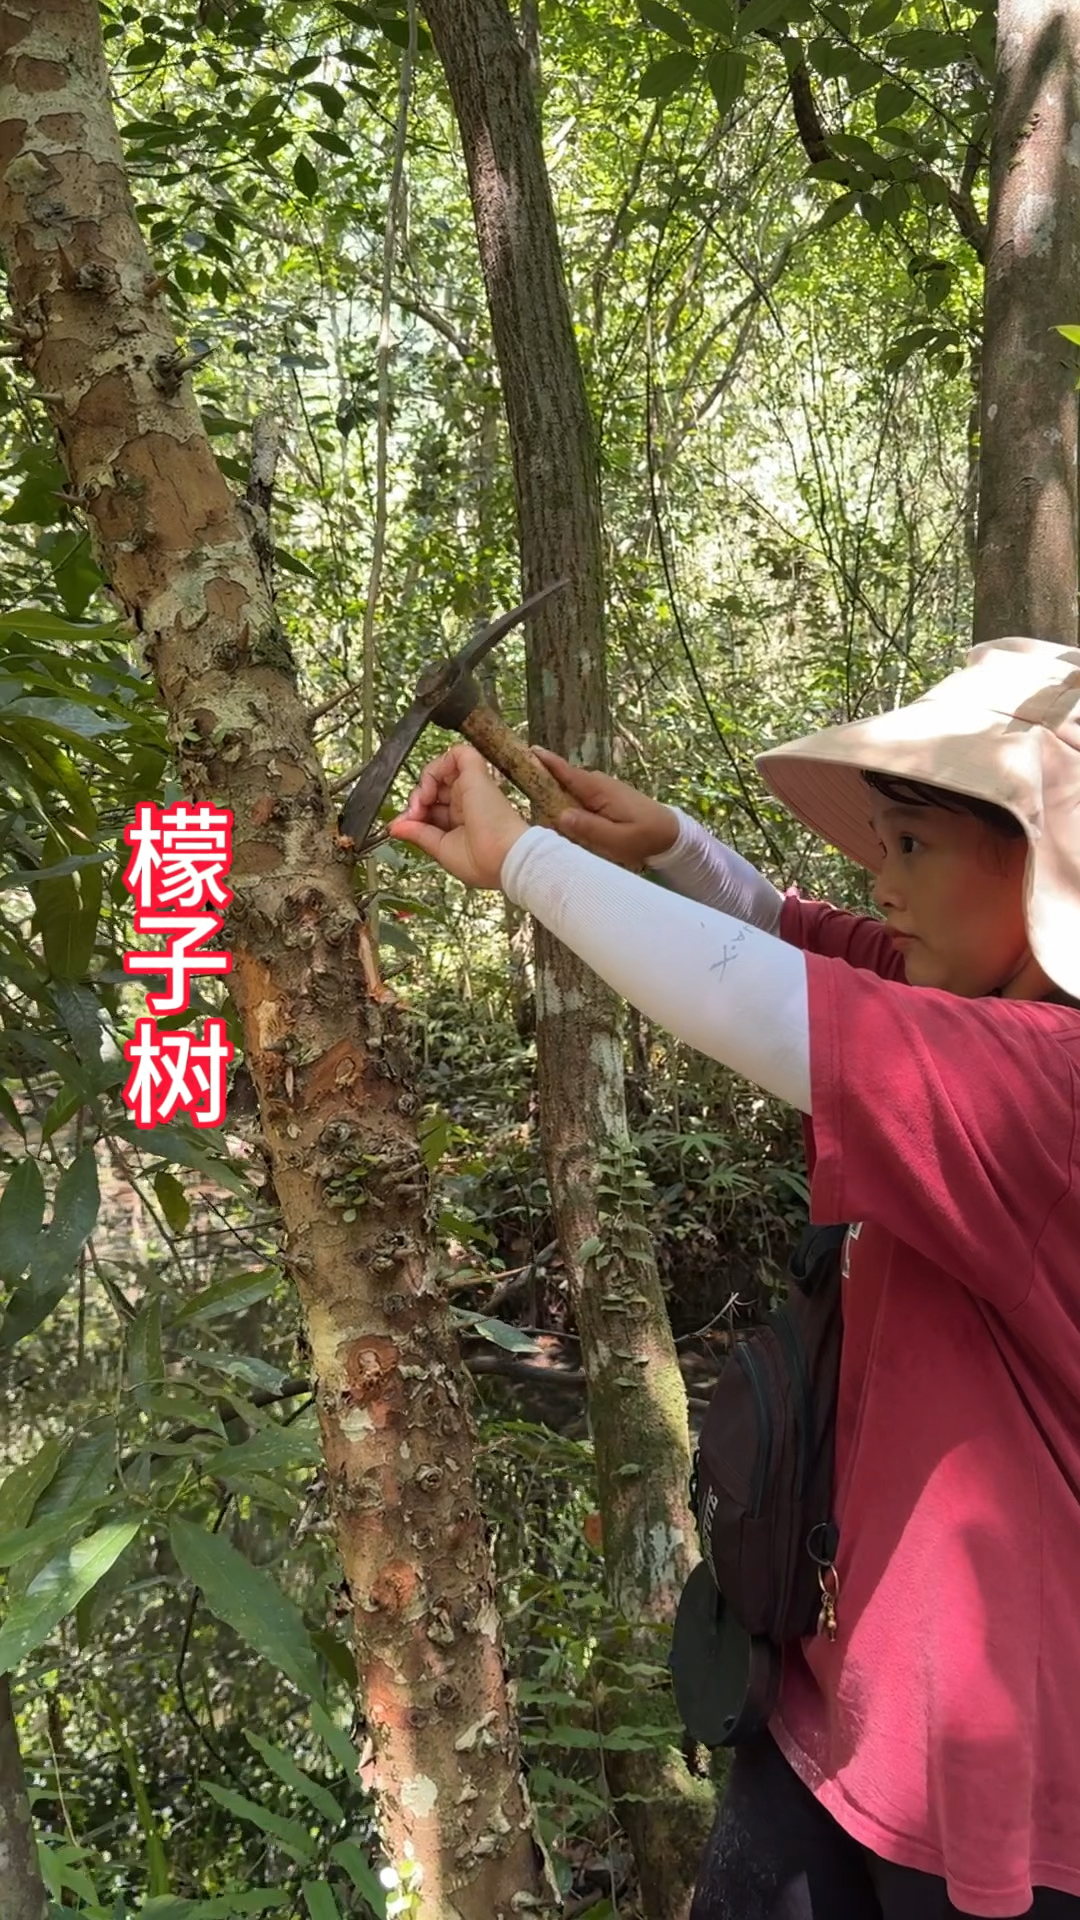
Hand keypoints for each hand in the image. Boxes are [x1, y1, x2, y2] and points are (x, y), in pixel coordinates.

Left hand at [389, 743, 527, 887]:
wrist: (505, 858)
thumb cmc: (482, 861)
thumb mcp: (440, 849)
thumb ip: (418, 834)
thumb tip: (394, 827)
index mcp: (462, 821)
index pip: (432, 808)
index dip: (415, 813)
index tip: (404, 825)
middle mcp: (467, 802)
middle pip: (433, 788)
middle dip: (416, 800)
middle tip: (414, 815)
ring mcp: (472, 786)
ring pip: (441, 769)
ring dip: (423, 783)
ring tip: (422, 801)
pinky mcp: (476, 773)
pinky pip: (456, 753)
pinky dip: (436, 766)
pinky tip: (430, 787)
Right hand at [530, 747, 677, 867]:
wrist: (670, 834)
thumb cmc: (644, 837)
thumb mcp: (616, 839)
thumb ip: (588, 828)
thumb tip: (559, 816)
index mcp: (597, 790)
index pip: (566, 772)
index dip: (545, 761)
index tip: (526, 750)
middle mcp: (596, 784)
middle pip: (562, 778)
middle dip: (540, 776)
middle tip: (513, 776)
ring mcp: (600, 789)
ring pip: (568, 789)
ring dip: (551, 791)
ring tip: (529, 795)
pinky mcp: (603, 798)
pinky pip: (577, 795)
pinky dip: (565, 798)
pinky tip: (556, 812)